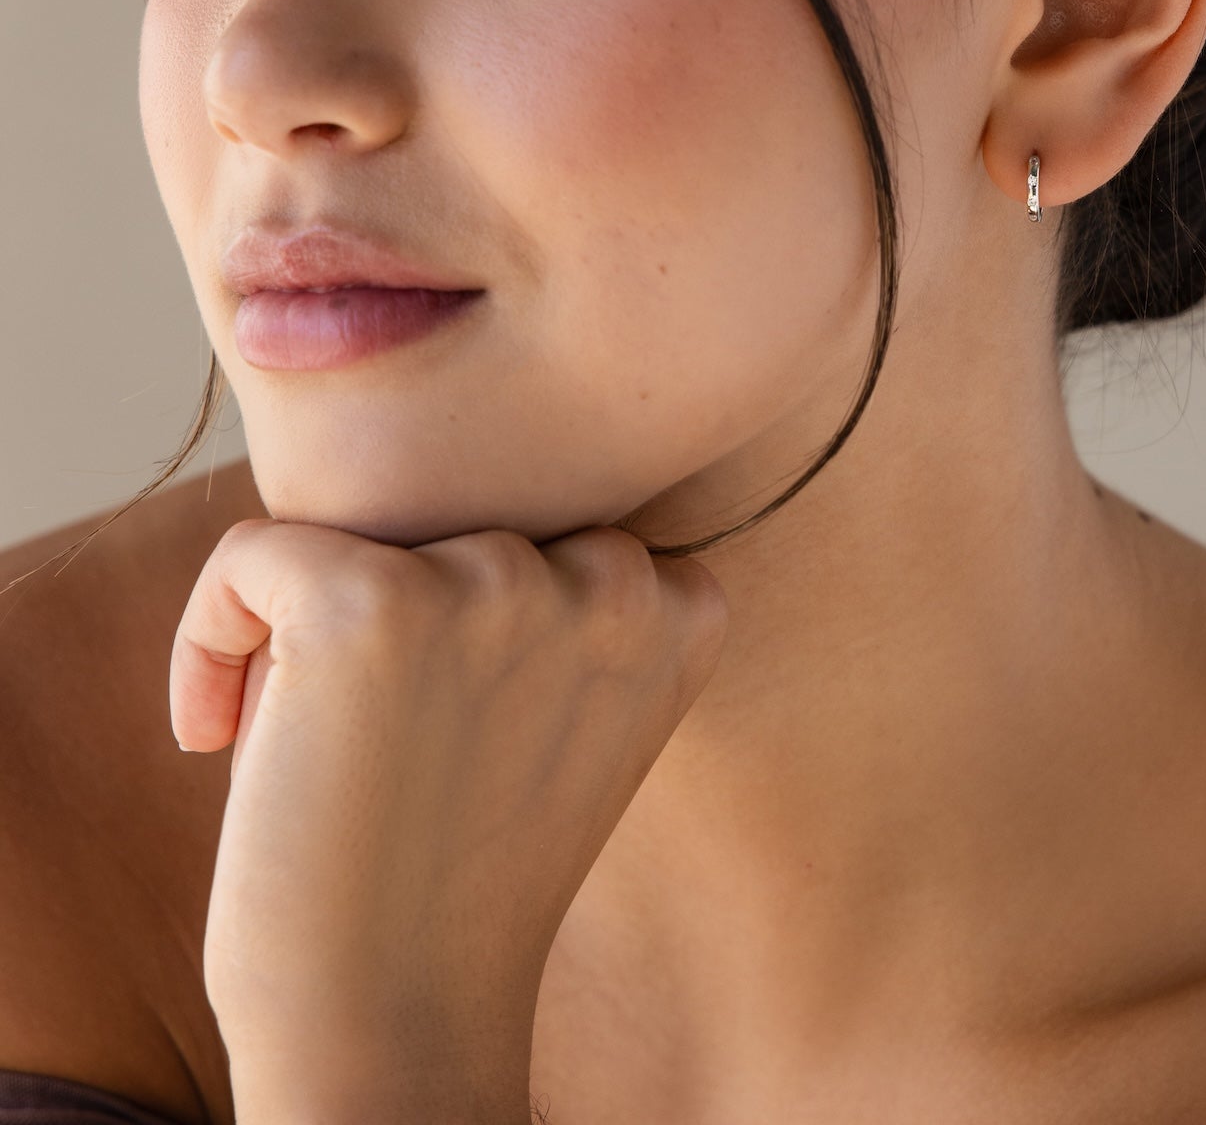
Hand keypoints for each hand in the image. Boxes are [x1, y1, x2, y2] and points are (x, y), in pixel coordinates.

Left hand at [169, 516, 726, 1122]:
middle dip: (407, 617)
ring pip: (367, 532)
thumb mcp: (576, 717)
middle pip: (461, 526)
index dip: (485, 623)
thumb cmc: (466, 877)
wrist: (393, 1029)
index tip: (454, 723)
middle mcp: (611, 580)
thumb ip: (570, 606)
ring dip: (317, 629)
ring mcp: (496, 583)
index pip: (560, 531)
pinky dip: (207, 637)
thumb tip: (461, 492)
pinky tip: (217, 738)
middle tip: (386, 745)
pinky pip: (251, 555)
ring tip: (323, 748)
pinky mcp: (370, 601)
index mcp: (683, 608)